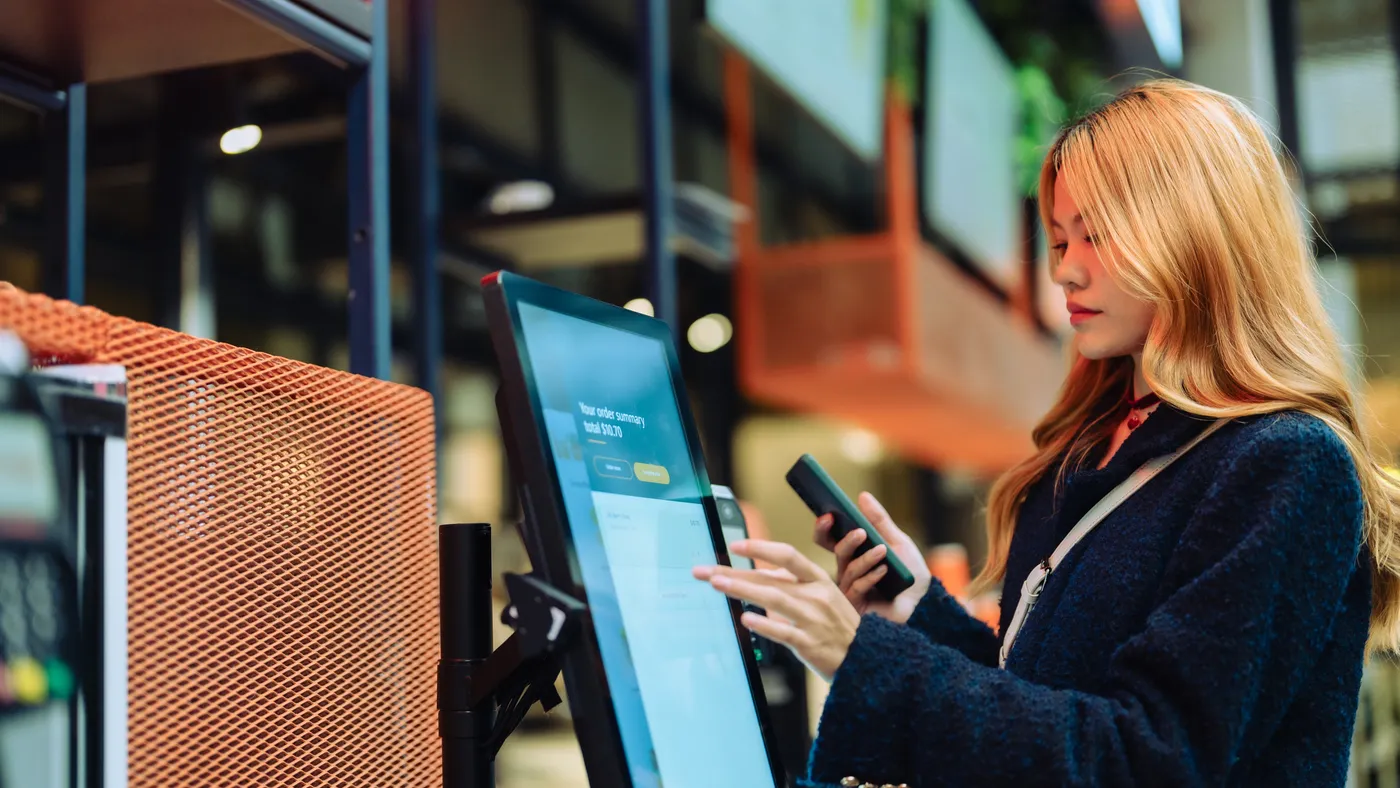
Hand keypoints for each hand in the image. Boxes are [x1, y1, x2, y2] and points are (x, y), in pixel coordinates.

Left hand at [694, 540, 860, 680]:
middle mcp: (815, 596)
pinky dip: (764, 625)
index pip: (787, 555)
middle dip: (734, 572)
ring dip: (743, 590)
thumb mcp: (823, 596)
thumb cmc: (838, 625)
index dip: (761, 547)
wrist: (867, 658)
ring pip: (774, 600)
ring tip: (718, 585)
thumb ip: (792, 584)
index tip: (735, 545)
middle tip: (705, 571)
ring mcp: (812, 620)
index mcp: (819, 579)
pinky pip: (783, 632)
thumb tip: (758, 574)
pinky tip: (745, 619)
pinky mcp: (809, 644)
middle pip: (770, 578)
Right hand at [813, 492, 930, 623]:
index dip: (824, 528)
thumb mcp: (898, 542)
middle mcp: (848, 572)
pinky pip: (856, 587)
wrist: (925, 605)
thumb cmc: (910, 575)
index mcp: (854, 555)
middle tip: (860, 532)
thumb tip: (862, 495)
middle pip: (837, 552)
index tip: (828, 515)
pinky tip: (884, 570)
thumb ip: (880, 521)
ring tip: (882, 549)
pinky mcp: (857, 606)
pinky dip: (870, 576)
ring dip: (866, 558)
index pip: (829, 540)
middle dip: (846, 541)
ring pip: (848, 569)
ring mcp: (850, 590)